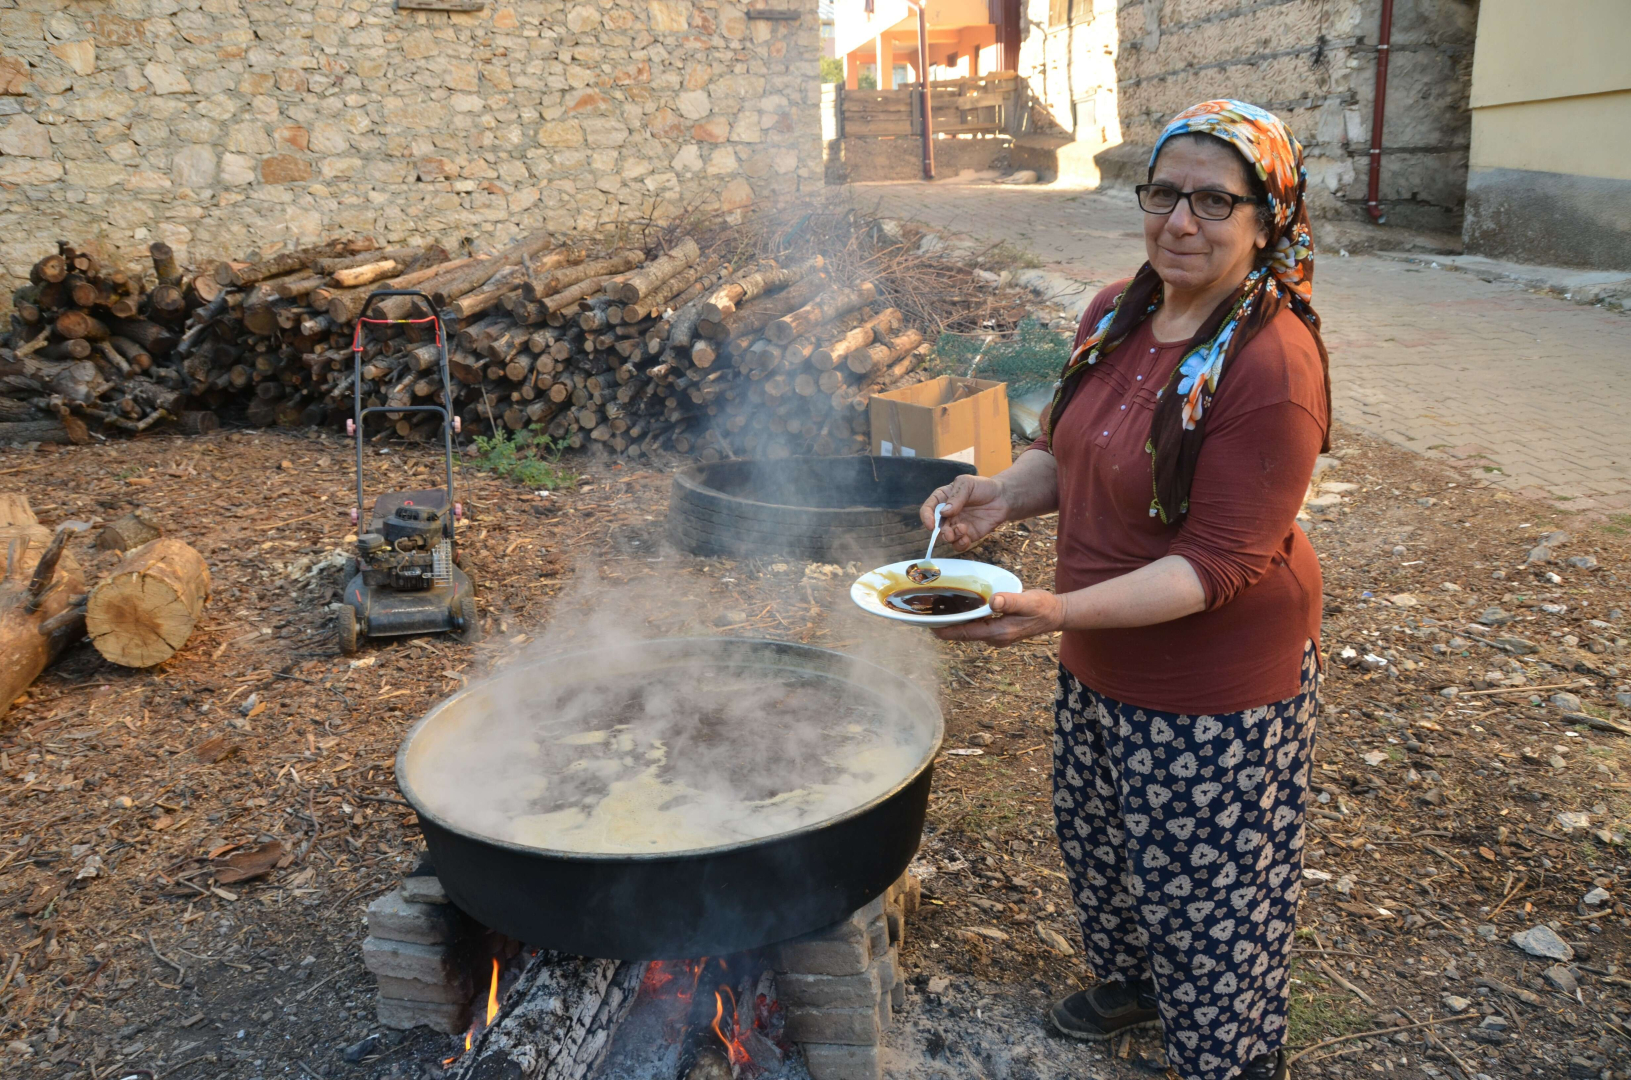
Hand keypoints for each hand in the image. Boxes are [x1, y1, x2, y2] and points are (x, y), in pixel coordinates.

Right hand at [919, 474, 1009, 551]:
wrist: (1002, 498)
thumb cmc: (982, 487)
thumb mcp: (967, 484)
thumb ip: (956, 497)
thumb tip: (944, 512)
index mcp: (942, 499)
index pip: (928, 508)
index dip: (926, 517)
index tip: (931, 525)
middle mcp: (947, 514)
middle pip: (936, 527)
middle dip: (941, 532)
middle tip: (949, 533)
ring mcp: (956, 525)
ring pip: (947, 537)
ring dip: (952, 537)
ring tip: (963, 530)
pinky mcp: (967, 535)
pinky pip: (959, 545)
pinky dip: (960, 544)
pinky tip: (967, 538)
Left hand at [932, 590, 1063, 646]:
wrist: (1056, 614)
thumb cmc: (1043, 607)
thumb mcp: (1028, 601)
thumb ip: (1010, 601)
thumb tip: (993, 601)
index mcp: (999, 632)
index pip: (966, 633)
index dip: (946, 631)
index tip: (929, 626)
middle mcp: (995, 637)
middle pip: (964, 634)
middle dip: (946, 627)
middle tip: (927, 616)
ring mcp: (997, 636)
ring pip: (970, 631)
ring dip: (955, 624)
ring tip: (938, 612)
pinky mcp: (999, 631)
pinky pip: (977, 628)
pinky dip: (966, 621)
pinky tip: (959, 611)